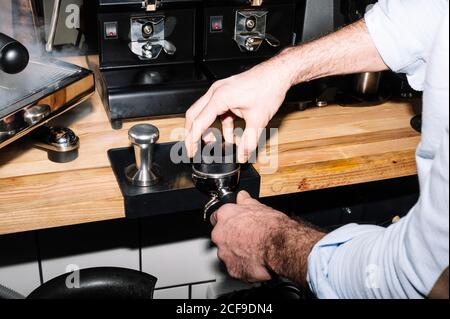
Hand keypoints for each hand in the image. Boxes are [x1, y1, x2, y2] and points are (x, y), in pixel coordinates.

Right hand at [185, 57, 292, 162]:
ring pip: (205, 113)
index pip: (198, 123)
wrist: (278, 73)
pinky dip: (221, 123)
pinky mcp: (227, 93)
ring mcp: (220, 91)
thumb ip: (249, 141)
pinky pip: (217, 110)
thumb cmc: (268, 87)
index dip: (192, 140)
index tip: (190, 152)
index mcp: (219, 98)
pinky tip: (230, 134)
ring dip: (209, 129)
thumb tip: (242, 155)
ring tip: (216, 143)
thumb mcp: (258, 120)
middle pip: (194, 115)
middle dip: (193, 134)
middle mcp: (216, 92)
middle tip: (194, 149)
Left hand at [211, 191, 325, 285]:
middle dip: (232, 239)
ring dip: (237, 254)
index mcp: (225, 216)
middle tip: (247, 239)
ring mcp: (225, 253)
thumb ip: (245, 201)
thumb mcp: (258, 206)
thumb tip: (242, 196)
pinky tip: (255, 262)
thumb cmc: (271, 226)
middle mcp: (220, 235)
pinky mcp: (232, 270)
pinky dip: (244, 267)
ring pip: (227, 255)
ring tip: (254, 252)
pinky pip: (235, 269)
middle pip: (221, 238)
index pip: (216, 217)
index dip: (227, 222)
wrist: (280, 246)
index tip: (234, 225)